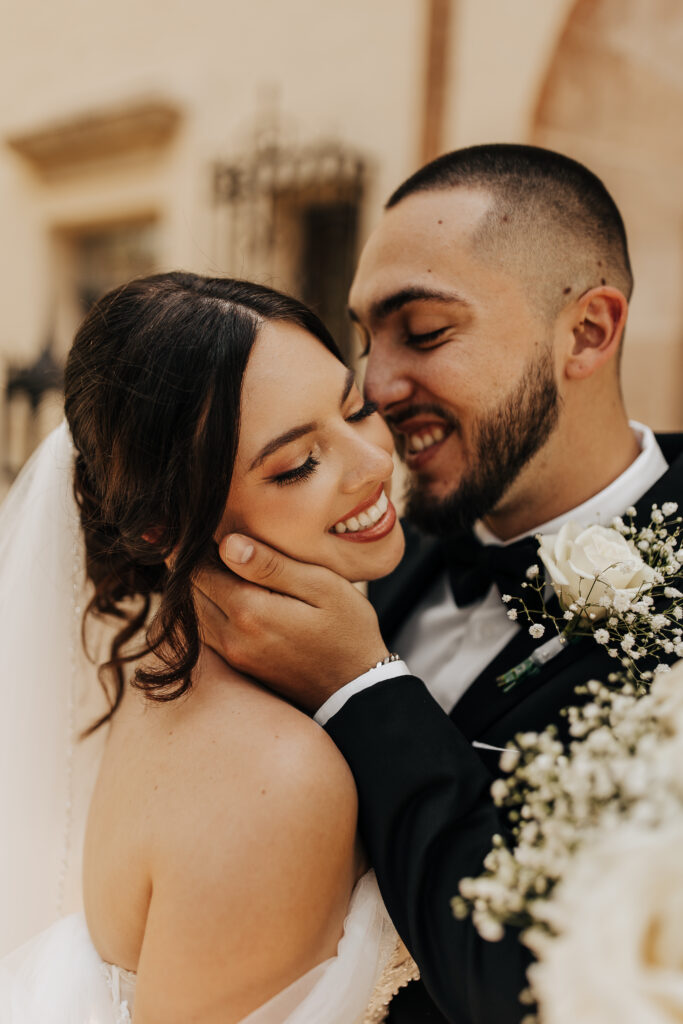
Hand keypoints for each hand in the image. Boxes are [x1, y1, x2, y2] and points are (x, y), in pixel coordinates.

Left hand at [194, 534, 389, 711]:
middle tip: (205, 537)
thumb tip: (227, 543)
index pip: (198, 568)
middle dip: (191, 562)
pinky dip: (206, 606)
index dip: (194, 543)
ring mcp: (232, 654)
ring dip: (198, 585)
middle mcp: (231, 636)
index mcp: (249, 610)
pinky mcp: (238, 664)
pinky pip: (205, 630)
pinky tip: (226, 590)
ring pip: (193, 611)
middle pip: (189, 590)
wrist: (356, 690)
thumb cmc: (347, 630)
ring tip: (215, 560)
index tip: (202, 523)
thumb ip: (272, 565)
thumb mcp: (321, 586)